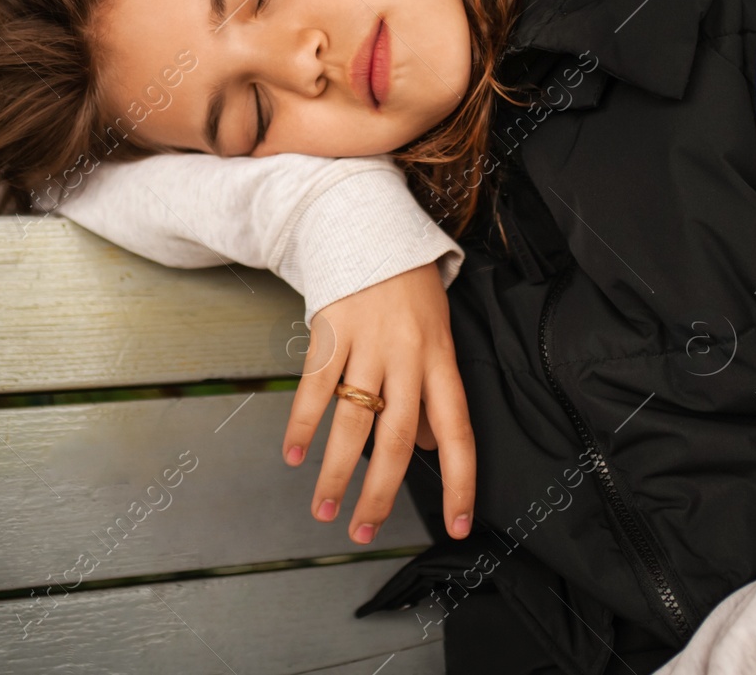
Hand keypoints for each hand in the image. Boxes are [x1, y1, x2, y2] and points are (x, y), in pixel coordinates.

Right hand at [281, 261, 474, 544]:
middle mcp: (408, 357)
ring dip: (336, 471)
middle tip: (362, 530)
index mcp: (442, 361)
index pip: (458, 433)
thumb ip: (432, 393)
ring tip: (324, 507)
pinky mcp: (331, 332)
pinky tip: (295, 455)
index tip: (458, 526)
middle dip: (380, 494)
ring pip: (353, 422)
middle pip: (396, 440)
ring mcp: (368, 345)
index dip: (461, 483)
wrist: (371, 226)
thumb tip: (430, 450)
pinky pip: (315, 388)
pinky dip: (303, 425)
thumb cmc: (407, 288)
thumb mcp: (437, 335)